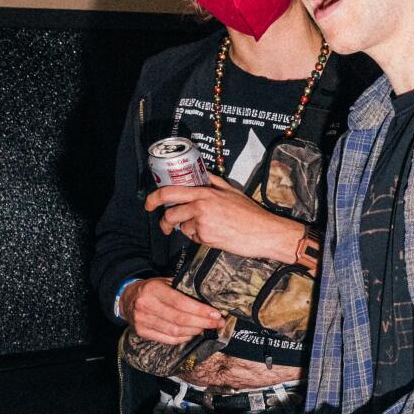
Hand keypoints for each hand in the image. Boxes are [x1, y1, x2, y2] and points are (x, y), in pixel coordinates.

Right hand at [121, 278, 223, 343]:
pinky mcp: (142, 332)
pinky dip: (184, 338)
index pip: (181, 303)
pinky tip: (193, 333)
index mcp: (153, 290)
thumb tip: (210, 299)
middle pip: (180, 319)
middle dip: (203, 323)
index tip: (217, 314)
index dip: (201, 310)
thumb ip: (184, 289)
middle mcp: (146, 306)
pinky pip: (168, 339)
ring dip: (195, 331)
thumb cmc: (152, 289)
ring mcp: (142, 321)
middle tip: (218, 323)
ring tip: (207, 327)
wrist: (127, 297)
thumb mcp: (165, 282)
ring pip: (175, 331)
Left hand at [146, 175, 305, 260]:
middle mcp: (201, 207)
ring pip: (182, 227)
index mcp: (205, 193)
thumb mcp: (232, 191)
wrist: (265, 232)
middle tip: (167, 225)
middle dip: (165, 222)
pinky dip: (200, 238)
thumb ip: (214, 182)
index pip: (170, 192)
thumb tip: (202, 174)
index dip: (153, 198)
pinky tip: (214, 235)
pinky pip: (194, 238)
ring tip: (205, 228)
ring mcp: (202, 223)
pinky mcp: (206, 238)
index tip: (149, 204)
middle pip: (170, 214)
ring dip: (188, 229)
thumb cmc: (251, 213)